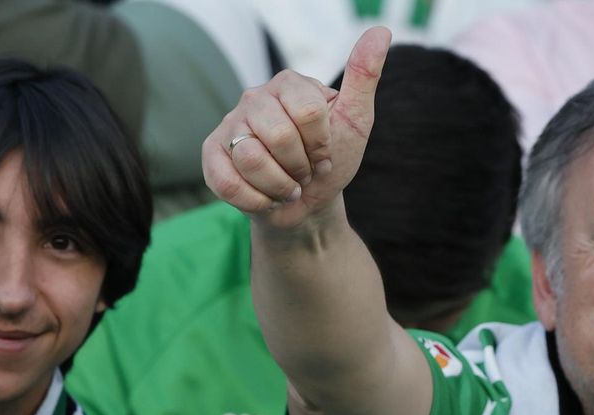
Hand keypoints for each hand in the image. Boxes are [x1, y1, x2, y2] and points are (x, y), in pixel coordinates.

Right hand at [202, 27, 389, 227]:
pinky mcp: (212, 155)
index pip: (308, 112)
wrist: (307, 204)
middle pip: (279, 136)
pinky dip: (255, 200)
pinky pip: (227, 182)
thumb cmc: (329, 162)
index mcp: (289, 84)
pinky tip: (266, 198)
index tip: (324, 155)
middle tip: (304, 173)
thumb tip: (380, 31)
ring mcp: (231, 125)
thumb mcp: (355, 122)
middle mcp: (255, 98)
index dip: (321, 146)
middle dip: (300, 168)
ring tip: (287, 186)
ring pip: (251, 159)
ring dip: (279, 187)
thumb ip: (364, 77)